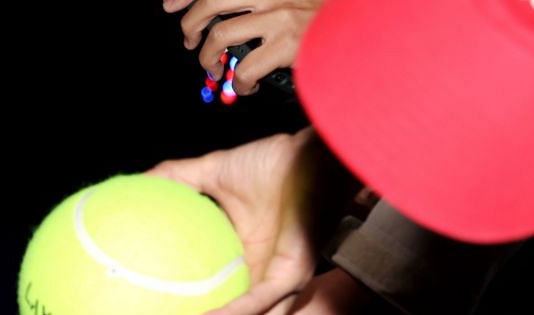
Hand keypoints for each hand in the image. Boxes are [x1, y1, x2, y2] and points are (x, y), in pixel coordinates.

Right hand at [149, 130, 320, 314]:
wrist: (317, 152)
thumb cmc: (276, 162)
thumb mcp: (213, 172)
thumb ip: (176, 179)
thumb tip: (136, 181)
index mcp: (248, 269)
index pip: (225, 314)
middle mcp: (266, 286)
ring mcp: (282, 285)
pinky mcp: (294, 274)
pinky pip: (260, 303)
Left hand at [167, 0, 323, 94]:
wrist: (364, 29)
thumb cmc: (327, 18)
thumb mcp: (295, 1)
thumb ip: (263, 5)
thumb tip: (225, 20)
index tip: (170, 6)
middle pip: (211, 1)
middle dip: (190, 25)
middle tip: (190, 42)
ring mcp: (281, 15)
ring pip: (219, 34)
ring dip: (207, 57)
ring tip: (214, 69)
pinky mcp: (288, 44)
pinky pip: (245, 68)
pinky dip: (240, 83)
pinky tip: (246, 86)